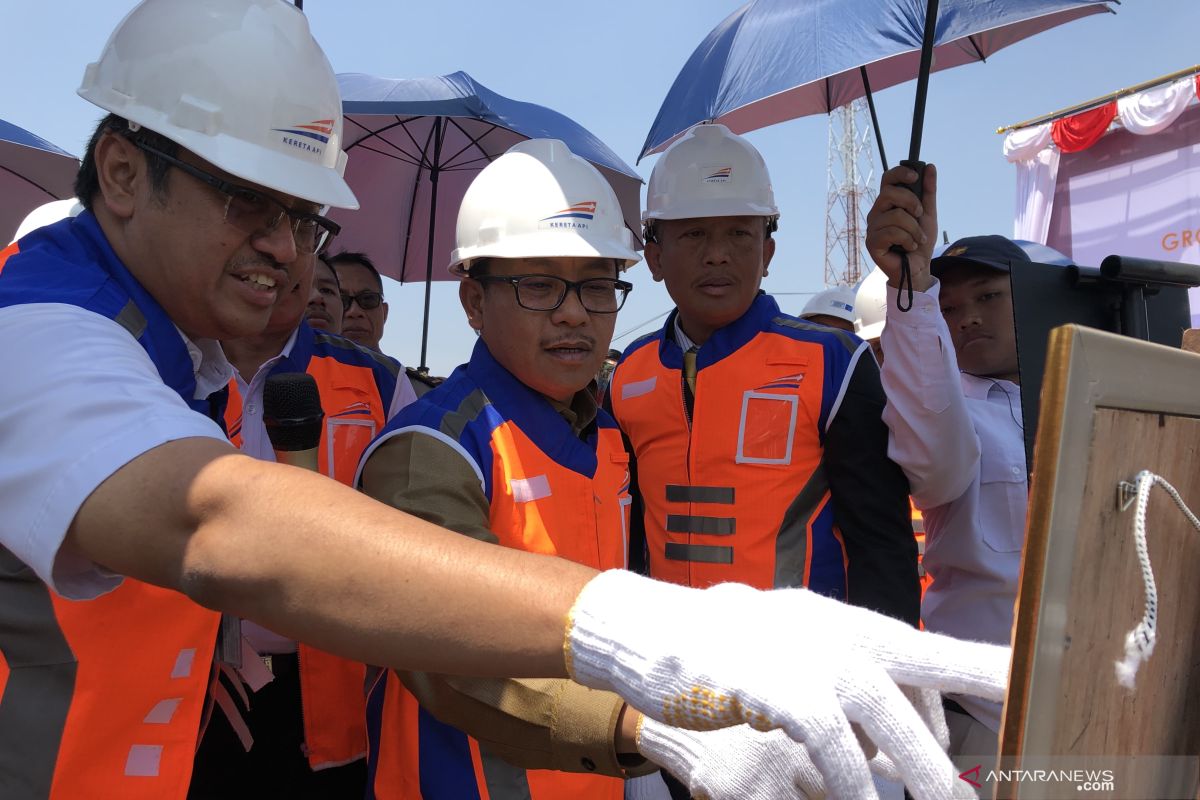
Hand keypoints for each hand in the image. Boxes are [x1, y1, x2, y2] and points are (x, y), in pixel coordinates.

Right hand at [565, 571, 1005, 799]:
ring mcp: (807, 655)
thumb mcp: (794, 652)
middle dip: (961, 732)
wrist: (649, 633)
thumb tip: (908, 732)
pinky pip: (831, 744)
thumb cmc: (727, 651)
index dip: (987, 667)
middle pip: (925, 675)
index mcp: (847, 623)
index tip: (1036, 684)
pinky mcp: (775, 688)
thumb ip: (848, 685)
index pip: (933, 645)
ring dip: (921, 773)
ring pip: (886, 718)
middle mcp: (838, 632)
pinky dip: (853, 782)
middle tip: (978, 785)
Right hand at [865, 164, 938, 292]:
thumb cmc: (920, 241)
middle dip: (910, 202)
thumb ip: (928, 192)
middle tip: (919, 215)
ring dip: (913, 228)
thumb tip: (930, 167)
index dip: (899, 174)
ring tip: (917, 239)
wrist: (919, 267)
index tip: (915, 177)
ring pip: (894, 216)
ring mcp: (872, 228)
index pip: (887, 179)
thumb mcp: (928, 213)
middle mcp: (877, 213)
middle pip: (888, 194)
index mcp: (888, 203)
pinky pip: (892, 233)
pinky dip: (907, 240)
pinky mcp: (872, 243)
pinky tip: (909, 247)